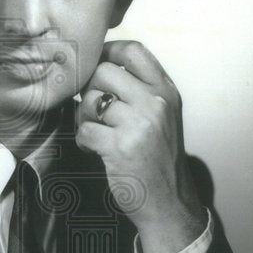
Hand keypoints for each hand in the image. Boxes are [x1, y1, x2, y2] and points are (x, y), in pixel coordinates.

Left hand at [76, 40, 205, 252]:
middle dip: (89, 89)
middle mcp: (155, 103)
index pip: (133, 50)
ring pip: (91, 100)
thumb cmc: (160, 160)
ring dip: (84, 117)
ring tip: (94, 131)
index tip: (96, 65)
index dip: (108, 51)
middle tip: (92, 109)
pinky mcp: (120, 148)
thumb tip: (99, 68)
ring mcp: (138, 124)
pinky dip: (82, 140)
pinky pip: (84, 130)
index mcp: (166, 91)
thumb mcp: (163, 117)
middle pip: (104, 71)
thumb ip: (141, 91)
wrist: (170, 202)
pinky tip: (94, 148)